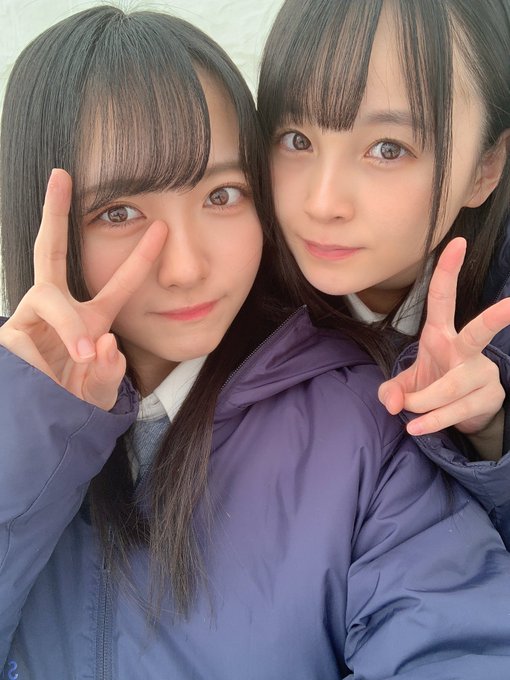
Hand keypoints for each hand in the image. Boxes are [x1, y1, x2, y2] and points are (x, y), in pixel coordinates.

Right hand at [0, 169, 167, 409]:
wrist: (40, 423)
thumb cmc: (71, 399)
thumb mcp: (99, 389)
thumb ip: (108, 372)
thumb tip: (101, 342)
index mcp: (90, 318)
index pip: (118, 283)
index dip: (140, 257)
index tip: (160, 227)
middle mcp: (59, 309)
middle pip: (51, 251)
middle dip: (54, 212)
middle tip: (60, 174)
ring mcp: (31, 317)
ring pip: (49, 299)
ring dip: (69, 325)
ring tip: (81, 354)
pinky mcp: (11, 334)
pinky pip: (32, 334)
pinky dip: (50, 353)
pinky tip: (53, 370)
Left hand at [378, 237, 509, 439]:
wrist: (462, 413)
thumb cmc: (434, 384)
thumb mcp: (408, 384)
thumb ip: (392, 390)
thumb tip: (392, 403)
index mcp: (443, 334)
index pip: (444, 299)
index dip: (447, 271)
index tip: (456, 242)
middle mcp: (466, 349)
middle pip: (480, 333)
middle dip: (496, 318)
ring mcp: (482, 371)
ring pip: (452, 386)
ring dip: (425, 402)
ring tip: (409, 414)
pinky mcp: (488, 396)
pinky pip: (457, 409)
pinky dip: (433, 420)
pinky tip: (417, 427)